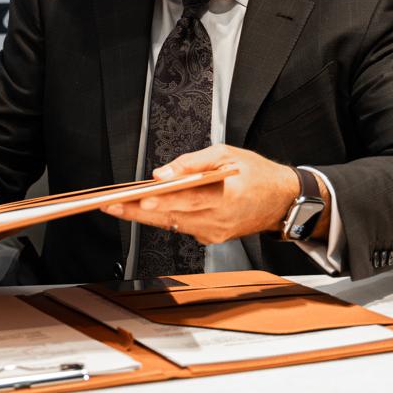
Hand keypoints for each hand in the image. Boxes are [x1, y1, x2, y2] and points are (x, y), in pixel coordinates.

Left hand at [100, 144, 321, 244]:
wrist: (281, 201)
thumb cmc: (256, 174)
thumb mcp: (227, 154)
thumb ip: (193, 163)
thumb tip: (164, 173)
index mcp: (225, 195)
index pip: (187, 199)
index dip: (162, 201)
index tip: (140, 199)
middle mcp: (218, 219)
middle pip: (171, 216)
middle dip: (138, 212)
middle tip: (110, 206)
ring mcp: (214, 232)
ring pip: (172, 225)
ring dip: (145, 216)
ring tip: (119, 207)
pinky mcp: (212, 238)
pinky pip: (183, 227)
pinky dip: (166, 218)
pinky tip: (149, 210)